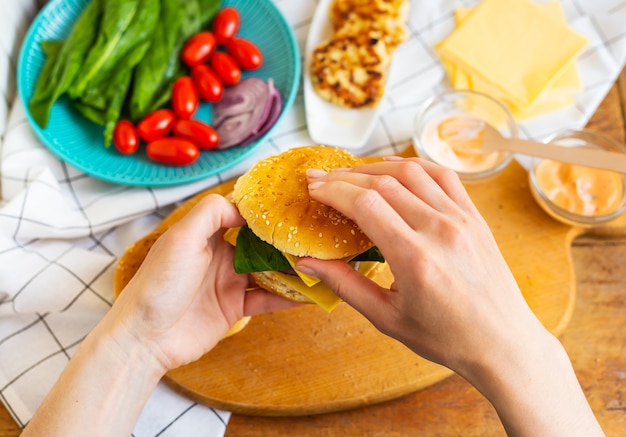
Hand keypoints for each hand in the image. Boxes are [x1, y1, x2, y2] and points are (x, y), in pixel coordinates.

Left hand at [107, 194, 298, 372]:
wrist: (146, 337)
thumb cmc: (158, 283)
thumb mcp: (182, 237)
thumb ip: (212, 212)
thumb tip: (244, 207)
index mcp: (206, 234)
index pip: (241, 214)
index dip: (264, 210)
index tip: (291, 205)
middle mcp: (220, 256)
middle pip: (260, 243)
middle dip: (285, 239)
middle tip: (315, 233)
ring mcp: (229, 283)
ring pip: (269, 271)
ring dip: (292, 268)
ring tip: (321, 261)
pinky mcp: (235, 309)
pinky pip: (267, 299)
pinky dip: (289, 297)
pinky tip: (311, 293)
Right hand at [298, 157, 536, 369]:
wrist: (502, 342)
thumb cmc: (446, 337)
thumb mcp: (387, 318)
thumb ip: (345, 285)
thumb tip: (307, 263)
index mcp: (415, 258)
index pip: (366, 204)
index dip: (334, 191)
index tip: (313, 188)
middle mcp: (440, 230)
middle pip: (384, 183)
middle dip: (345, 176)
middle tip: (320, 178)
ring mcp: (461, 219)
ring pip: (412, 172)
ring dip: (375, 167)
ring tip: (351, 173)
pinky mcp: (474, 217)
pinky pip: (442, 176)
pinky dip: (414, 165)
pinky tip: (395, 168)